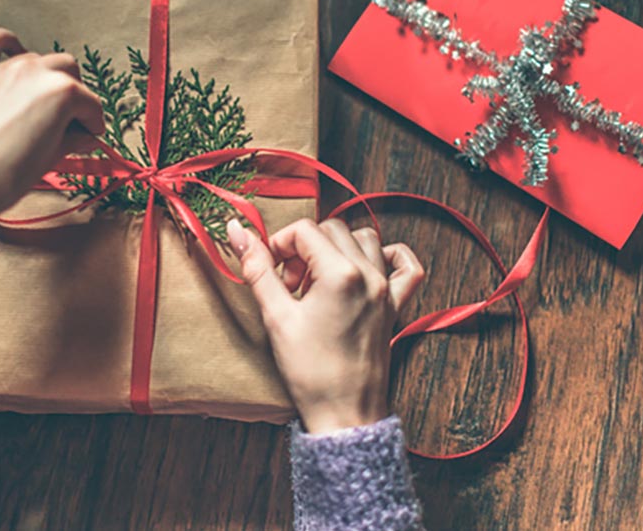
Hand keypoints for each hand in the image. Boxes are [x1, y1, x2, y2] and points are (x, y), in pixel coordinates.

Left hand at [0, 28, 104, 246]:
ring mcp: (3, 68)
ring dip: (43, 78)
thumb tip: (83, 136)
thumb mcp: (50, 161)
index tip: (89, 134)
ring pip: (37, 59)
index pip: (90, 103)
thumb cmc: (1, 180)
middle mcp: (35, 72)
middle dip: (73, 95)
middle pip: (68, 71)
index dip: (93, 123)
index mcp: (62, 93)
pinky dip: (8, 46)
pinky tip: (12, 61)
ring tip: (37, 105)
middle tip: (67, 122)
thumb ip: (72, 140)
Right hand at [227, 218, 424, 433]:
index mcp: (340, 273)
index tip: (269, 268)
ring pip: (365, 239)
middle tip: (290, 282)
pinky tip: (365, 270)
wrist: (344, 413)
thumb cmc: (310, 371)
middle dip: (304, 248)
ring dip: (337, 250)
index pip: (304, 230)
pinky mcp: (396, 305)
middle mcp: (369, 274)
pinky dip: (388, 257)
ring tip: (318, 280)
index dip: (279, 244)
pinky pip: (406, 265)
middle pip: (332, 230)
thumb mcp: (276, 316)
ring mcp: (387, 289)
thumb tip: (237, 231)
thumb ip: (258, 269)